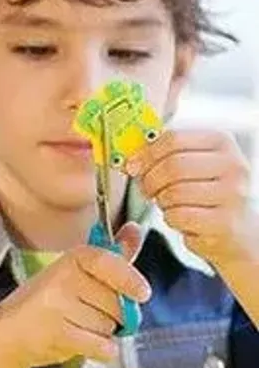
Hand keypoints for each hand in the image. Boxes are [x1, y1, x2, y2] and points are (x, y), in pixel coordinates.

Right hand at [0, 223, 150, 367]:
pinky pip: (103, 347)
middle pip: (118, 303)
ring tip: (76, 325)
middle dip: (113, 315)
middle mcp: (62, 278)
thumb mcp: (76, 271)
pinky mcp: (58, 334)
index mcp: (71, 259)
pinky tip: (80, 341)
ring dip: (102, 333)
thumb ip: (112, 255)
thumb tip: (136, 229)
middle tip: (88, 311)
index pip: (107, 261)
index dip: (129, 278)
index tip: (142, 292)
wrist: (10, 331)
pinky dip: (100, 351)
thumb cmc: (47, 301)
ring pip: (110, 327)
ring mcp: (58, 306)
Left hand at [126, 129, 257, 268]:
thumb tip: (130, 158)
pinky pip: (179, 216)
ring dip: (162, 201)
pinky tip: (182, 218)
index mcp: (222, 142)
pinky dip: (171, 219)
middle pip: (173, 165)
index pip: (173, 138)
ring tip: (170, 203)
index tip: (132, 165)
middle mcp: (233, 165)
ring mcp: (233, 195)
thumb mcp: (191, 164)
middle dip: (151, 180)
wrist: (237, 229)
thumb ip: (163, 154)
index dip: (146, 153)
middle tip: (147, 189)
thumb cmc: (206, 192)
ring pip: (174, 192)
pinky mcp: (226, 222)